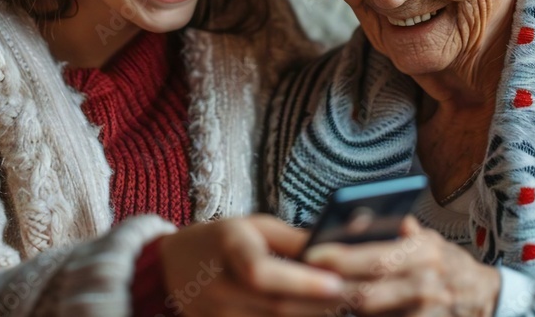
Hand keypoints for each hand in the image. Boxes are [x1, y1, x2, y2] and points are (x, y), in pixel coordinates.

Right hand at [157, 214, 347, 315]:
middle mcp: (219, 289)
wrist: (171, 269)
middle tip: (364, 298)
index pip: (261, 272)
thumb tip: (346, 243)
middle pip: (276, 308)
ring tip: (353, 308)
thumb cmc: (222, 241)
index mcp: (228, 248)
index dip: (300, 282)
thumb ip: (296, 239)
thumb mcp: (254, 227)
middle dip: (324, 306)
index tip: (337, 282)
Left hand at [303, 216, 500, 316]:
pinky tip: (336, 312)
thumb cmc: (445, 263)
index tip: (310, 255)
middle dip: (329, 291)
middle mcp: (426, 285)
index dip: (340, 259)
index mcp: (425, 253)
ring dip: (337, 310)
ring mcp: (427, 314)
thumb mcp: (427, 238)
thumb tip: (355, 218)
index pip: (375, 258)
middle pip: (366, 295)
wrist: (484, 297)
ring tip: (308, 301)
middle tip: (299, 284)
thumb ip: (396, 230)